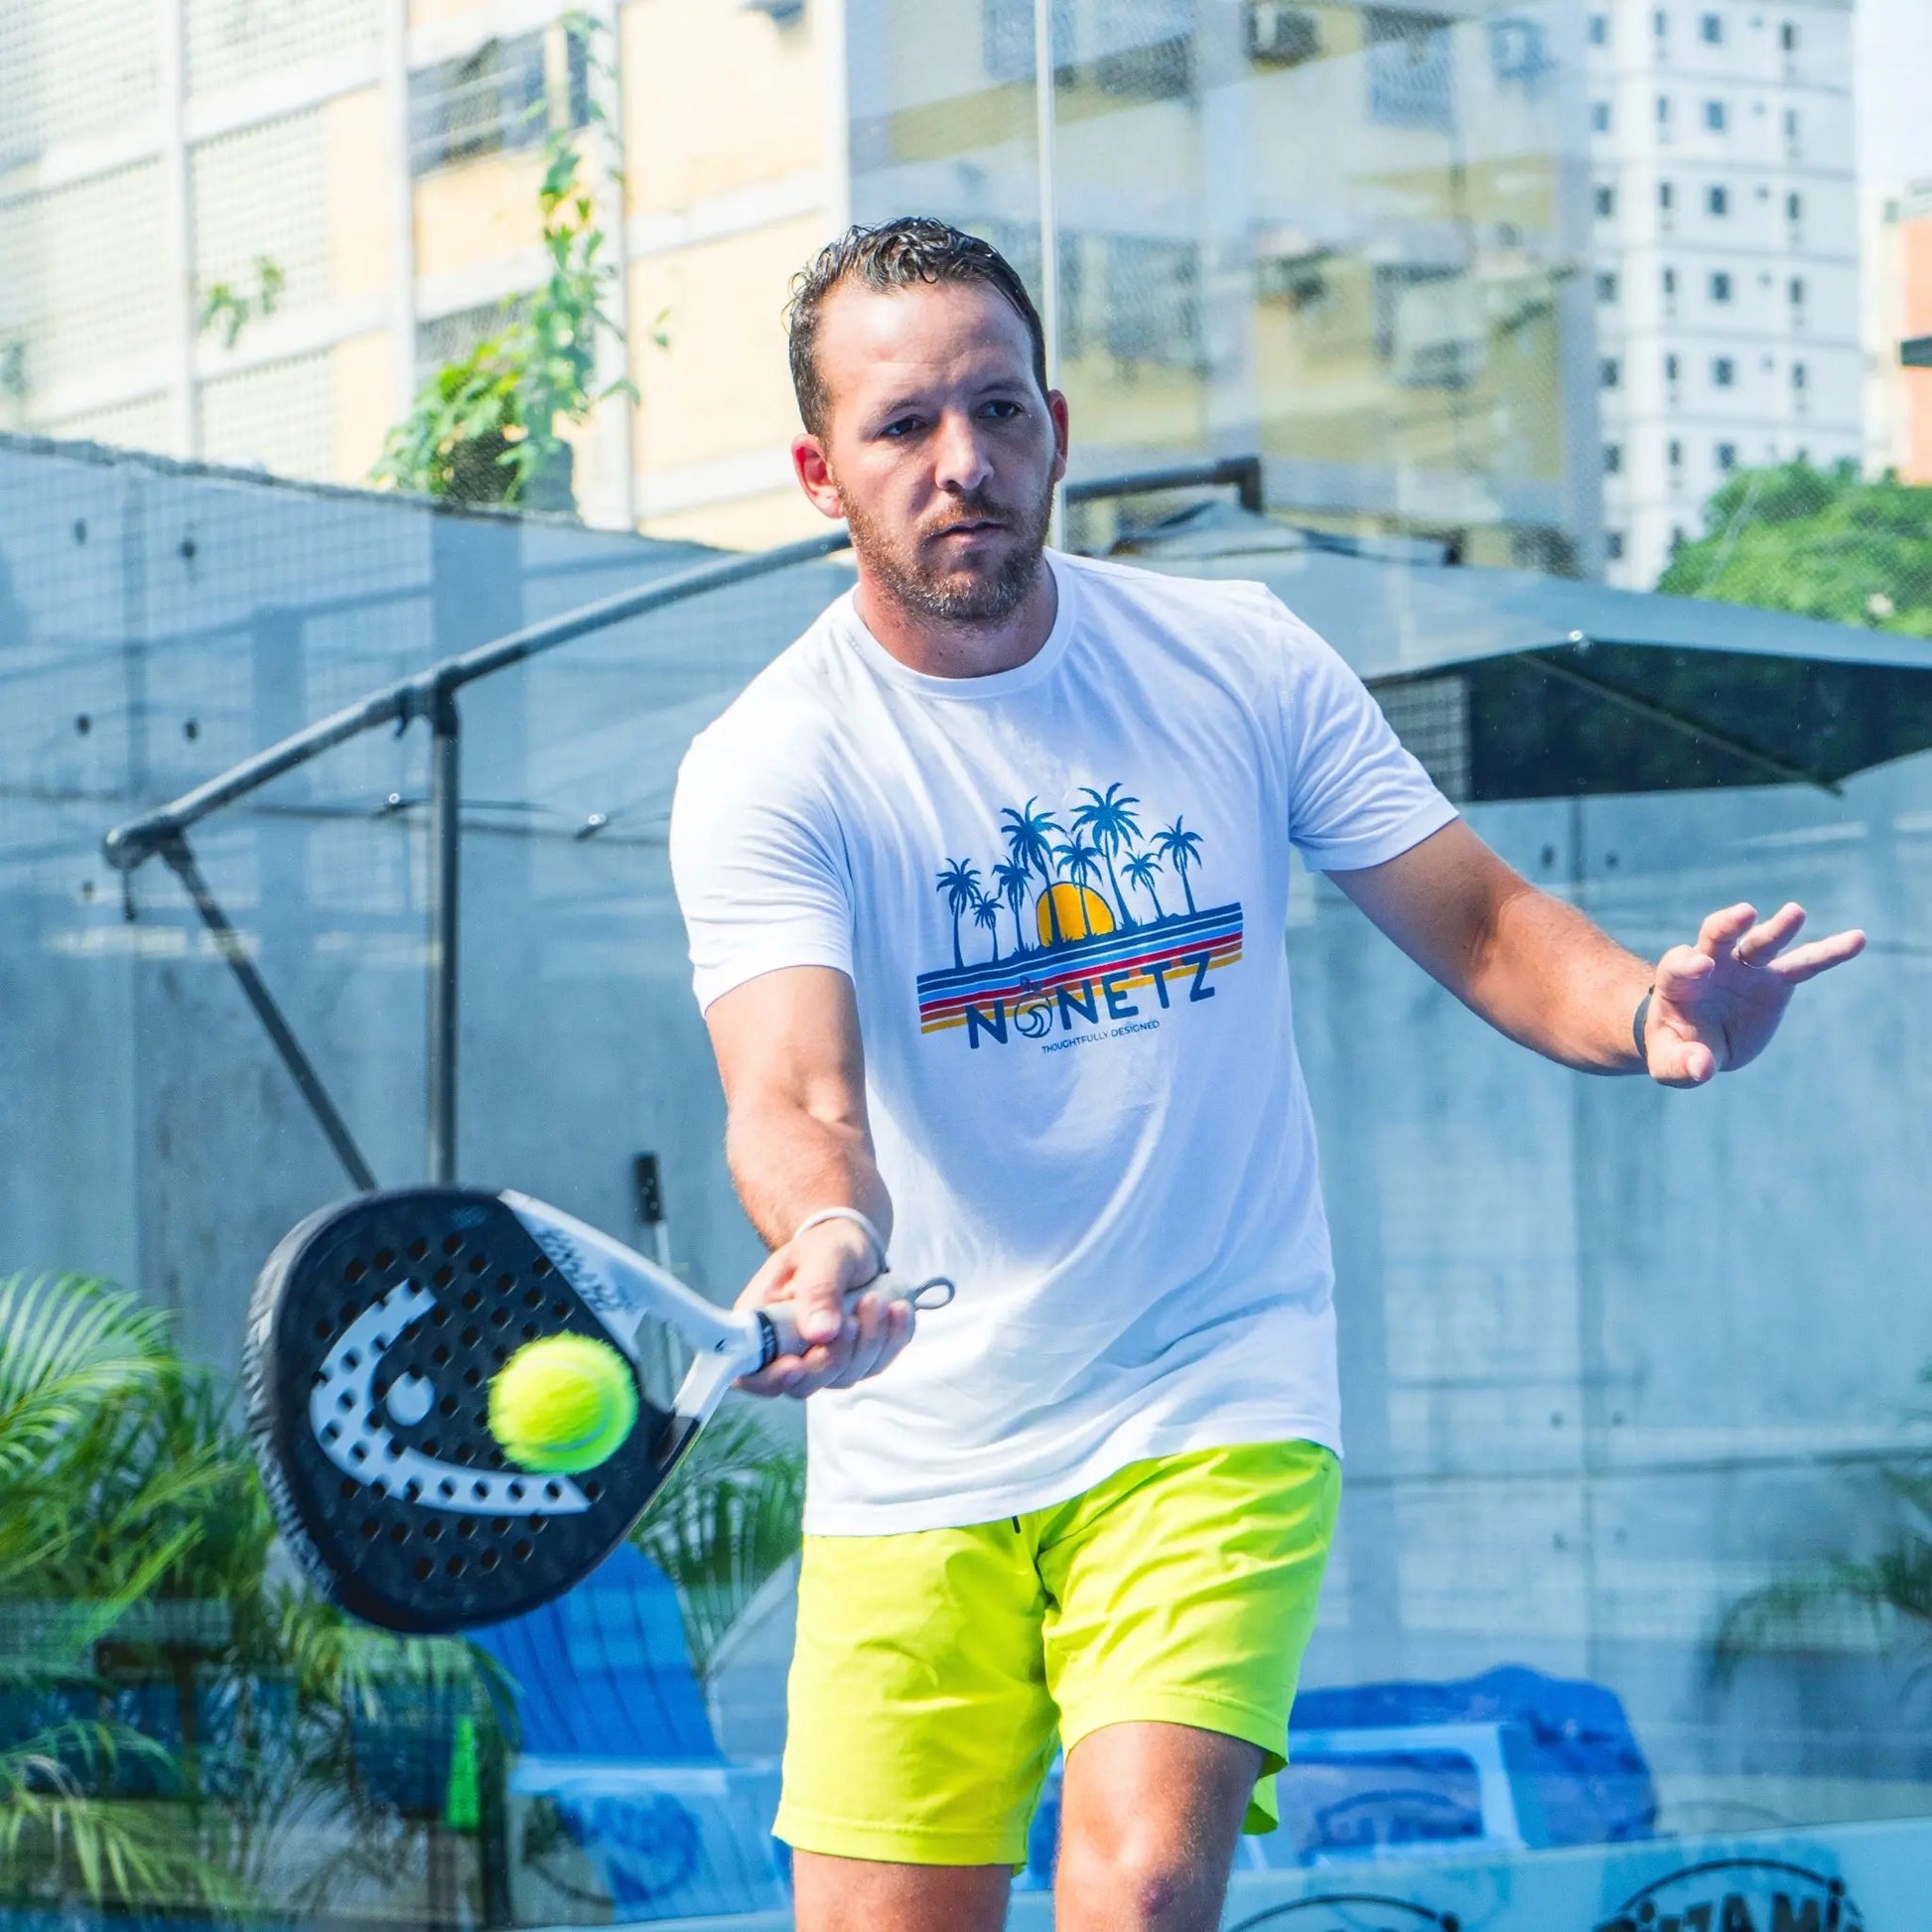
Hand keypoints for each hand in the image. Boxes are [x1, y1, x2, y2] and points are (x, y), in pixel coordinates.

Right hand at [732, 1219, 913, 1398]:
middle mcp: (786, 1351)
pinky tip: (897, 1310)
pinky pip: (876, 1366)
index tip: (796, 1363)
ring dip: (868, 1341)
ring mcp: (821, 1361)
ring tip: (877, 1298)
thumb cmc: (826, 1247)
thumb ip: (818, 1290)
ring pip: (843, 1377)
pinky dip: (891, 1340)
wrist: (854, 1247)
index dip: (769, 1379)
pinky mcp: (854, 1362)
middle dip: (834, 1356)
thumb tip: (819, 1333)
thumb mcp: (822, 1255)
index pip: (751, 1372)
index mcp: (761, 1325)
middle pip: (802, 1384)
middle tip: (853, 1318)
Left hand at [1644, 902, 1864, 1086]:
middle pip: (1716, 937)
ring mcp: (1745, 968)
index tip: (1701, 965)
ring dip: (1778, 928)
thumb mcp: (1672, 1063)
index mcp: (1678, 982)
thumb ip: (1683, 1062)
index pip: (1679, 965)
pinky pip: (1804, 964)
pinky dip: (1829, 953)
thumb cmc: (1677, 1049)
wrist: (1699, 1044)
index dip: (1687, 964)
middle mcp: (1711, 964)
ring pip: (1762, 943)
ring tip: (1796, 912)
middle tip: (1744, 913)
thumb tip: (1702, 1068)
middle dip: (1728, 924)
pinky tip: (1856, 939)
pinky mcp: (1775, 980)